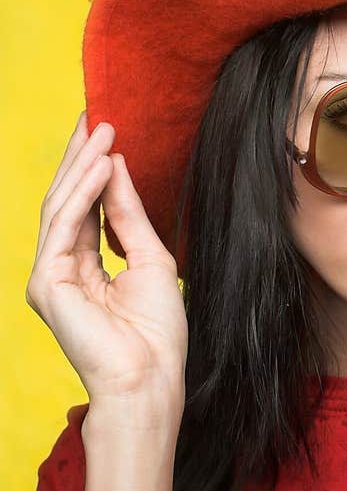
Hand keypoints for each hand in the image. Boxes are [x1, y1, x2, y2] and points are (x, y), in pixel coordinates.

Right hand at [25, 112, 187, 408]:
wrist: (152, 374)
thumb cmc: (157, 328)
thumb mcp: (151, 258)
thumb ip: (128, 214)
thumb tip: (116, 166)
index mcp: (85, 267)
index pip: (84, 207)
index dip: (93, 168)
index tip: (106, 131)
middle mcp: (61, 268)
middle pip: (67, 200)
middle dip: (80, 157)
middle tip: (95, 116)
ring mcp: (48, 276)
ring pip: (61, 206)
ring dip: (82, 166)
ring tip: (101, 129)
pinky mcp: (45, 283)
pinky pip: (64, 225)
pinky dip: (83, 193)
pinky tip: (101, 165)